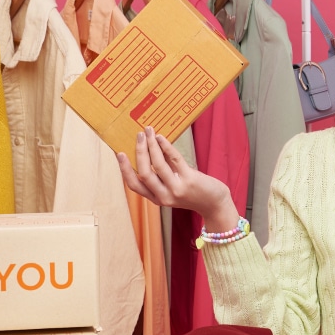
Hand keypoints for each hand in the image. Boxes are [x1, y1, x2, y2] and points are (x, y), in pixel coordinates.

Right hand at [118, 126, 238, 231]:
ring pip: (157, 165)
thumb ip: (162, 173)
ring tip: (149, 132)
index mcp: (157, 198)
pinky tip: (161, 137)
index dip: (124, 170)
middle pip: (143, 173)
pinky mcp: (189, 180)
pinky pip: (174, 160)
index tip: (119, 153)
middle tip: (138, 135)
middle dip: (139, 152)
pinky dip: (166, 146)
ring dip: (151, 146)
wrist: (215, 203)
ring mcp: (176, 189)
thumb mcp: (173, 187)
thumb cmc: (194, 192)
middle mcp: (164, 196)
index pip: (134, 185)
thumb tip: (151, 148)